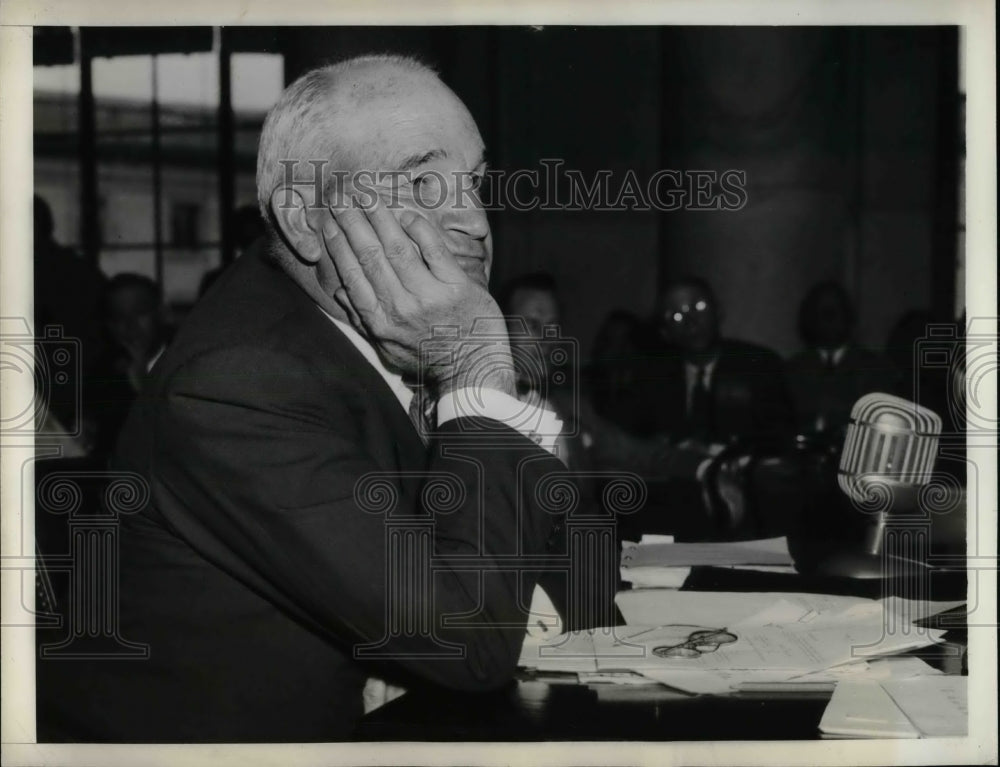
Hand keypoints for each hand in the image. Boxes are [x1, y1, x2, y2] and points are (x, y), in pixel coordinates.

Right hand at [322, 194, 513, 396]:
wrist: (472, 371)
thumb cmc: (428, 358)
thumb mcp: (388, 348)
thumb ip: (363, 320)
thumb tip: (340, 291)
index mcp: (380, 322)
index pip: (352, 275)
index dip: (338, 246)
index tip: (329, 222)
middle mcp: (401, 308)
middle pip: (370, 255)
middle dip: (353, 221)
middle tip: (342, 196)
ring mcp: (430, 297)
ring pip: (398, 248)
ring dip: (380, 217)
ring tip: (367, 195)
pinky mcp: (458, 287)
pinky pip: (434, 250)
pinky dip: (419, 229)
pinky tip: (407, 214)